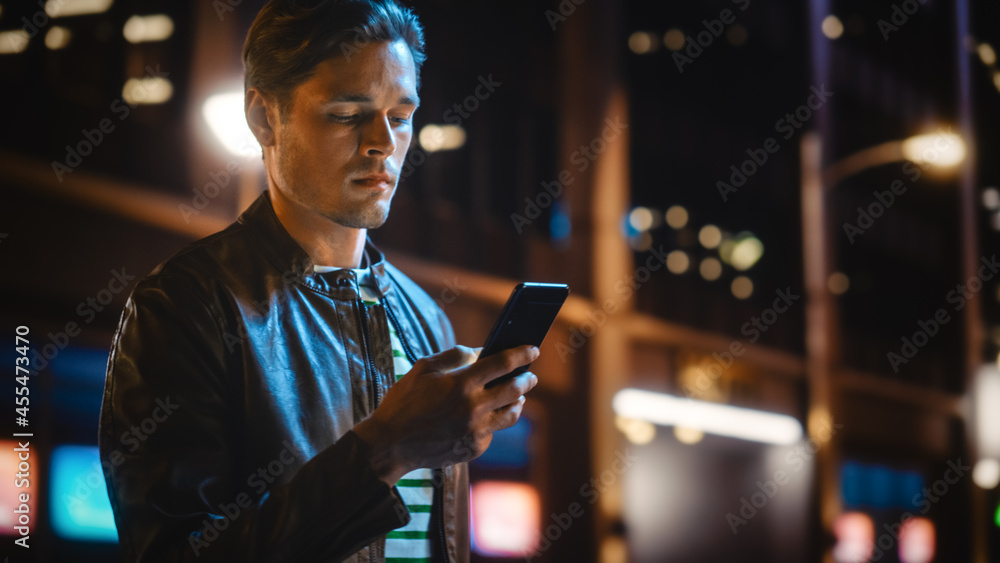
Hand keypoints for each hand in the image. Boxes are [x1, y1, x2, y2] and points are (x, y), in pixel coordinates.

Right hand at [354, 344, 538, 484]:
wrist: (391, 444)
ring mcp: (476, 431)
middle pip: (515, 389)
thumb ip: (455, 356)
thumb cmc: (404, 402)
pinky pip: (494, 431)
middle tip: (530, 375)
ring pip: (512, 414)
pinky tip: (486, 415)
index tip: (532, 349)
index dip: (522, 354)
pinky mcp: (474, 448)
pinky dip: (494, 420)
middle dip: (527, 378)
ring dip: (518, 402)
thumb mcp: (424, 368)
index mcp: (461, 383)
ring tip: (516, 395)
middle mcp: (473, 408)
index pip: (503, 363)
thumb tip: (481, 351)